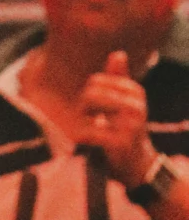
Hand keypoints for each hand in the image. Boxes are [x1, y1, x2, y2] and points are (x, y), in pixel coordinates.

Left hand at [78, 51, 152, 183]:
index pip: (97, 81)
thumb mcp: (125, 104)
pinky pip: (88, 131)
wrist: (138, 166)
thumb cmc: (127, 133)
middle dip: (82, 107)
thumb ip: (119, 80)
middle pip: (91, 90)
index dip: (88, 96)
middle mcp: (135, 104)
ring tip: (89, 131)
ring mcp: (129, 123)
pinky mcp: (120, 142)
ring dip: (81, 121)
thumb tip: (118, 54)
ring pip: (90, 104)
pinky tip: (87, 144)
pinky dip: (81, 139)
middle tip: (88, 122)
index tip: (94, 112)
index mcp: (135, 91)